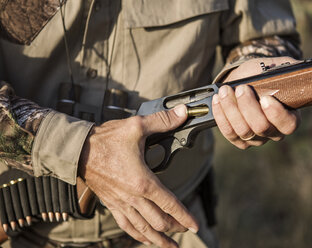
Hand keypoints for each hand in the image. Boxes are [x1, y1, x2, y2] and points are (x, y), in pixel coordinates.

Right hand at [78, 105, 197, 247]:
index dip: (185, 216)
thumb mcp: (136, 127)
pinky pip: (126, 225)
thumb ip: (162, 121)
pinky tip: (143, 239)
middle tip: (185, 230)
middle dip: (175, 227)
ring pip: (143, 228)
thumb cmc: (105, 140)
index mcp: (143, 181)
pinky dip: (137, 234)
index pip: (170, 204)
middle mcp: (133, 197)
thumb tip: (182, 113)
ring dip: (158, 239)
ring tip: (169, 246)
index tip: (195, 226)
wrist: (77, 150)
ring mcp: (121, 203)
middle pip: (159, 221)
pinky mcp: (111, 203)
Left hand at [212, 57, 300, 148]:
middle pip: (261, 128)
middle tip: (241, 89)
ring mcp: (255, 138)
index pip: (288, 124)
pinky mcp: (238, 139)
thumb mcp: (276, 67)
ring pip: (243, 131)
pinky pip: (229, 132)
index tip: (265, 98)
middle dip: (248, 107)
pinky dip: (221, 116)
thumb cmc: (262, 75)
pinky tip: (218, 100)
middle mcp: (273, 132)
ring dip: (231, 109)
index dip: (277, 114)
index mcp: (289, 117)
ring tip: (225, 91)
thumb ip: (288, 69)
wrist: (243, 81)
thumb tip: (296, 69)